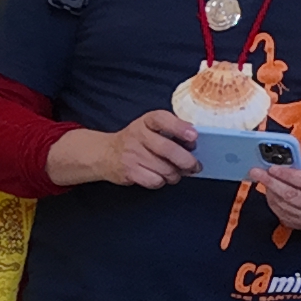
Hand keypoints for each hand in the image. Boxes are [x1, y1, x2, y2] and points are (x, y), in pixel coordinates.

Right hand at [56, 111, 196, 188]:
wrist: (105, 153)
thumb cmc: (137, 141)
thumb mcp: (150, 128)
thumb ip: (171, 132)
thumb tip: (193, 145)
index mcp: (146, 121)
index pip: (162, 119)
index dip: (179, 127)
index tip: (193, 136)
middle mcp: (137, 135)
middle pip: (167, 149)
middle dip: (187, 160)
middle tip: (195, 166)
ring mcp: (132, 154)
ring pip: (165, 168)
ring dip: (176, 174)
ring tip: (176, 173)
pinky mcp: (129, 171)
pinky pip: (155, 181)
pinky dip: (162, 182)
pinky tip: (160, 177)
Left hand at [253, 156, 300, 229]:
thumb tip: (294, 164)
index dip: (288, 175)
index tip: (273, 167)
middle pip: (293, 195)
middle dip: (272, 182)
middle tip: (257, 172)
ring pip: (285, 206)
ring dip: (270, 192)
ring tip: (263, 179)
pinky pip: (282, 214)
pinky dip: (273, 203)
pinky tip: (270, 192)